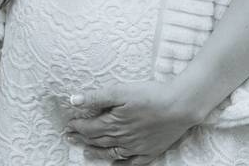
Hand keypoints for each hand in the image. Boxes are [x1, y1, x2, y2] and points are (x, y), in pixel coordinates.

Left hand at [65, 80, 204, 163]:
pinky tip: (114, 164)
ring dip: (96, 152)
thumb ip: (97, 97)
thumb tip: (74, 100)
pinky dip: (121, 165)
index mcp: (114, 123)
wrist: (181, 106)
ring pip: (110, 153)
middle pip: (97, 140)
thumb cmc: (152, 95)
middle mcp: (122, 139)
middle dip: (82, 138)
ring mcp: (136, 148)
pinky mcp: (150, 152)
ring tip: (86, 151)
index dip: (77, 126)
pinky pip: (132, 163)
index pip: (89, 128)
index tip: (68, 124)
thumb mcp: (122, 90)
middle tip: (70, 137)